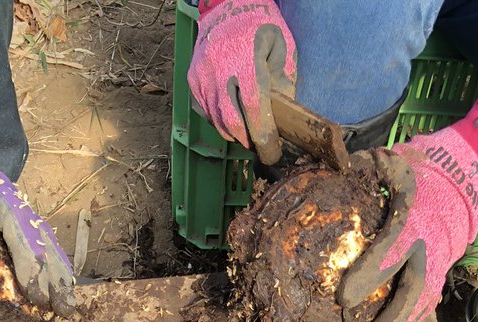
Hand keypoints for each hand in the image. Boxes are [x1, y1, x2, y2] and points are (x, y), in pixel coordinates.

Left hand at [0, 118, 74, 315]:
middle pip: (16, 219)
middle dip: (30, 259)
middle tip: (36, 296)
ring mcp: (8, 195)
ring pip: (36, 228)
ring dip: (52, 266)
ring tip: (62, 303)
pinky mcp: (18, 208)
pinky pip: (43, 234)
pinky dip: (57, 263)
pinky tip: (65, 292)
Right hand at [188, 0, 295, 164]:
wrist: (228, 5)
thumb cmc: (260, 27)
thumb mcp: (282, 49)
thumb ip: (284, 84)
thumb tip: (282, 120)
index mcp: (245, 59)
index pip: (254, 107)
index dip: (263, 135)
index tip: (272, 152)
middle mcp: (219, 68)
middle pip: (232, 121)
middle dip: (247, 139)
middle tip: (260, 144)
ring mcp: (202, 75)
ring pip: (217, 121)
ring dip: (234, 132)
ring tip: (247, 128)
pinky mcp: (192, 80)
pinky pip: (206, 113)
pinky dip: (220, 121)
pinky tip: (231, 113)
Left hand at [338, 87, 477, 321]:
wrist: (468, 169)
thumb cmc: (420, 165)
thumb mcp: (391, 158)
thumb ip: (360, 168)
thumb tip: (327, 173)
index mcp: (415, 216)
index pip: (392, 250)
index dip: (368, 275)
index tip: (343, 297)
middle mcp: (431, 243)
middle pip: (415, 289)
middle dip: (391, 319)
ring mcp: (442, 258)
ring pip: (425, 300)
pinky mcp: (445, 266)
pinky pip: (429, 298)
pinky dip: (411, 318)